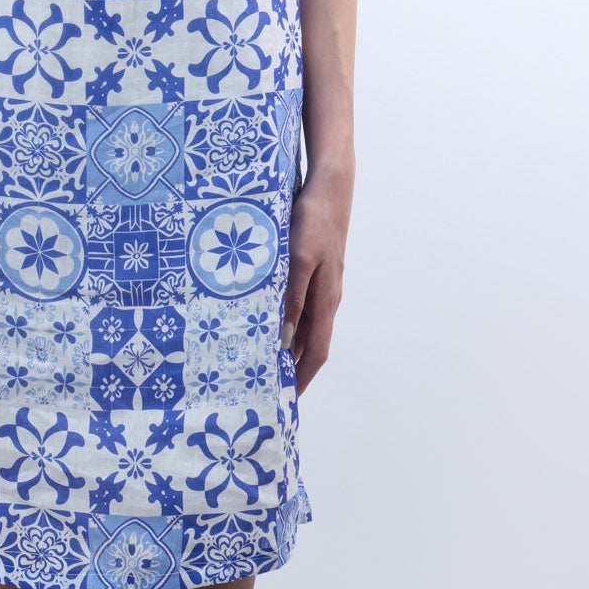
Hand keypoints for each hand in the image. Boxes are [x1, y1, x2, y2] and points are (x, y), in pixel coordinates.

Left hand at [279, 169, 350, 395]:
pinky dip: (283, 321)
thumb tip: (285, 339)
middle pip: (308, 344)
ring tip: (258, 359)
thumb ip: (292, 299)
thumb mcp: (298, 260)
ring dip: (284, 345)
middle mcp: (325, 299)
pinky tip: (263, 320)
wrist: (329, 187)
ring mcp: (320, 285)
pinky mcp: (312, 271)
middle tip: (264, 386)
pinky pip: (297, 305)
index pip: (316, 353)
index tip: (286, 401)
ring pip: (302, 325)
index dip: (301, 379)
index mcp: (325, 301)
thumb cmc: (313, 221)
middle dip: (289, 367)